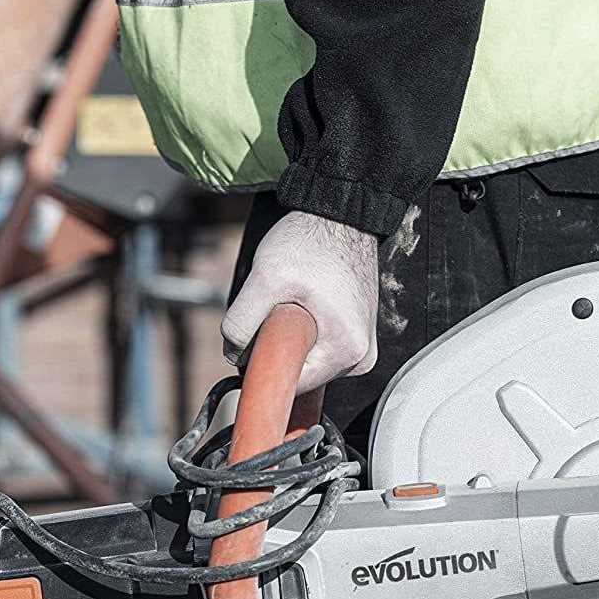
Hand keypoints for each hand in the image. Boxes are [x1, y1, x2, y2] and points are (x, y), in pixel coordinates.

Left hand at [221, 211, 377, 393]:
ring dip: (294, 340)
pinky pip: (322, 348)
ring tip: (296, 300)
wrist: (339, 213)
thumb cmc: (311, 240)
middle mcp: (362, 356)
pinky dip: (307, 332)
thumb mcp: (264, 278)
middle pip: (303, 375)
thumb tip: (234, 356)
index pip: (294, 385)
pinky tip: (307, 303)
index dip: (267, 364)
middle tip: (279, 307)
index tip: (258, 336)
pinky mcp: (359, 334)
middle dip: (282, 348)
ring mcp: (364, 346)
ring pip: (311, 362)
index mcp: (348, 351)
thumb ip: (240, 323)